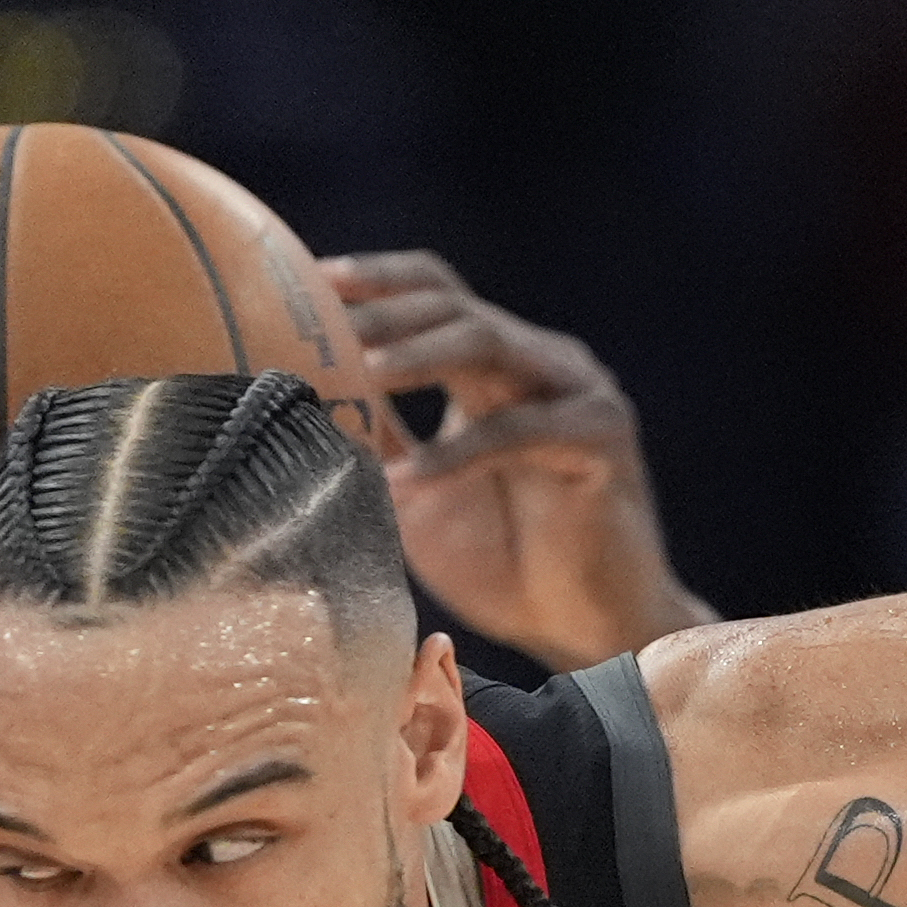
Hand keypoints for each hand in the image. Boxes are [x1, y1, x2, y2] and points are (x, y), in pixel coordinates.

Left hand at [330, 251, 710, 669]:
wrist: (587, 628)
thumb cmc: (502, 562)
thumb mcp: (418, 492)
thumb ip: (380, 438)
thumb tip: (303, 401)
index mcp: (499, 365)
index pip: (435, 292)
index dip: (376, 279)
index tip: (311, 278)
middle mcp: (540, 363)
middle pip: (454, 305)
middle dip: (383, 310)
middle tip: (323, 318)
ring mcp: (577, 393)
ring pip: (488, 343)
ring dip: (417, 353)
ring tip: (360, 371)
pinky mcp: (603, 439)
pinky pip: (519, 432)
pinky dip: (456, 452)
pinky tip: (405, 477)